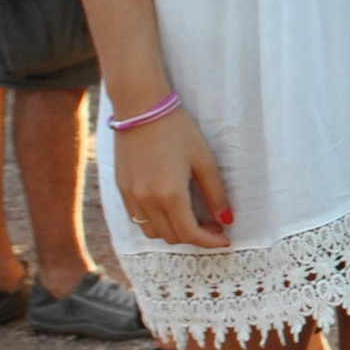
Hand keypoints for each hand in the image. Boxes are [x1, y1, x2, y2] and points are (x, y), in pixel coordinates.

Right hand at [113, 107, 232, 248]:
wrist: (141, 108)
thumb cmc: (177, 129)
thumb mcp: (204, 160)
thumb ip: (215, 193)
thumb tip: (226, 219)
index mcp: (169, 195)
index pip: (190, 234)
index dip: (210, 242)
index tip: (225, 239)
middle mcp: (147, 201)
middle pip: (172, 237)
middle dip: (196, 237)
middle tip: (214, 225)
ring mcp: (131, 196)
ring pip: (153, 232)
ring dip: (175, 232)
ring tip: (193, 219)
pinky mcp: (122, 189)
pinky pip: (139, 219)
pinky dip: (157, 222)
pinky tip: (172, 209)